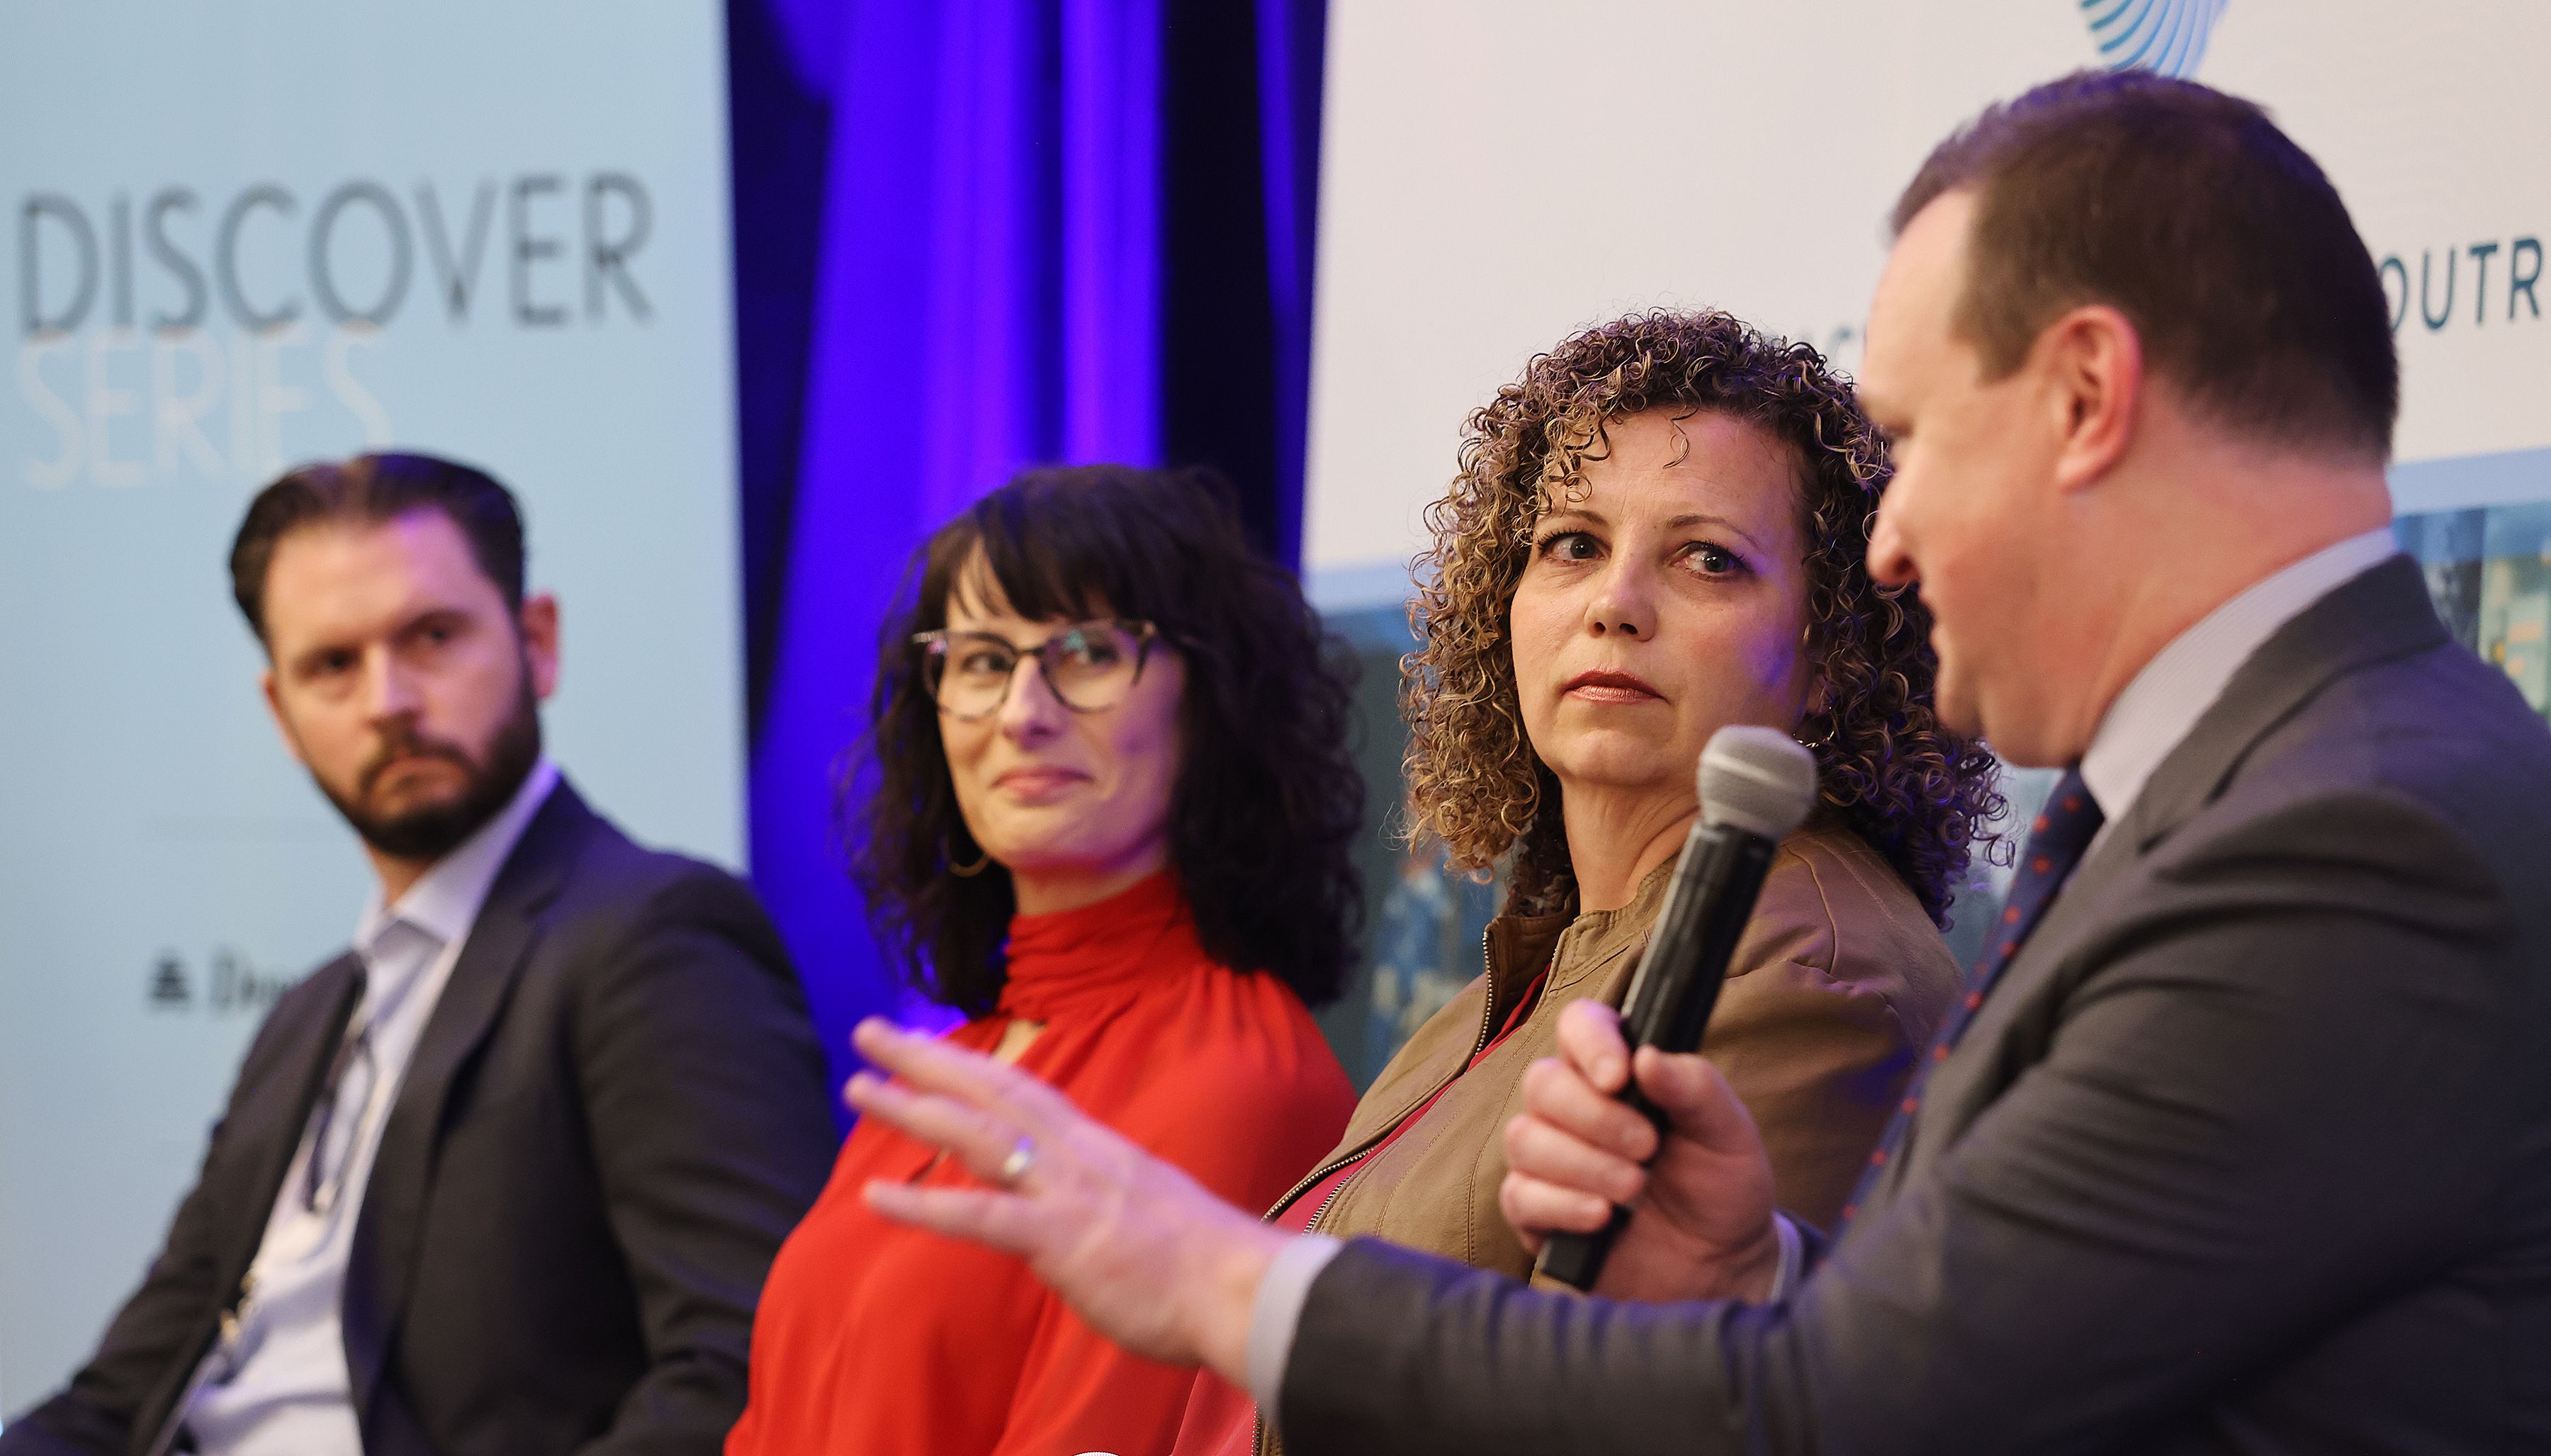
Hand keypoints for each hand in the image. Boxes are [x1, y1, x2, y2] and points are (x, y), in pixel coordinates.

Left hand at [843, 1018, 1289, 1382]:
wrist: (1245, 1289)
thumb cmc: (1206, 1264)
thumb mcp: (1147, 1210)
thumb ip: (1103, 1202)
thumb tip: (1081, 1213)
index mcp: (1098, 1148)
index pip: (1023, 1091)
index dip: (971, 1065)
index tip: (926, 1044)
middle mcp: (1078, 1155)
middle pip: (992, 1090)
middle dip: (927, 1058)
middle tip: (870, 1031)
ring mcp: (1068, 1192)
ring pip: (978, 1135)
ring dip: (912, 1108)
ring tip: (858, 1088)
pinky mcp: (1063, 1239)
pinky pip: (980, 1218)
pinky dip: (924, 1206)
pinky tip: (875, 1197)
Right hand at [1499, 1000, 1781, 1302]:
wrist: (1718, 1266)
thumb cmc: (1720, 1186)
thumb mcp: (1728, 1133)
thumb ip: (1695, 1088)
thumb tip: (1647, 1056)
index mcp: (1616, 1070)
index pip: (1580, 1025)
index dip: (1590, 1042)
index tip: (1620, 1077)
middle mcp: (1572, 1107)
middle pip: (1543, 1082)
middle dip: (1596, 1117)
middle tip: (1648, 1148)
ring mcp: (1548, 1159)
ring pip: (1525, 1138)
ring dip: (1584, 1164)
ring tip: (1634, 1188)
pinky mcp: (1535, 1212)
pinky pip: (1520, 1196)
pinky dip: (1563, 1205)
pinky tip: (1604, 1218)